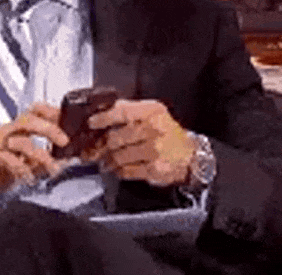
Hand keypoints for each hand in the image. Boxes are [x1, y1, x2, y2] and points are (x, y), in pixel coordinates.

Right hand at [0, 103, 72, 202]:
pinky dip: (20, 168)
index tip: (68, 120)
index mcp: (15, 131)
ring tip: (51, 169)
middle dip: (49, 128)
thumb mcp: (22, 166)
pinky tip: (27, 178)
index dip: (52, 113)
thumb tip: (62, 162)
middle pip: (29, 119)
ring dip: (40, 155)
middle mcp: (6, 133)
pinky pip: (6, 158)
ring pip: (20, 139)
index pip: (34, 113)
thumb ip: (39, 163)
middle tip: (64, 141)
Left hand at [82, 99, 196, 186]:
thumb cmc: (168, 134)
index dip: (103, 118)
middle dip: (101, 145)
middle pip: (115, 137)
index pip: (121, 112)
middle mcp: (154, 129)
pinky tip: (119, 168)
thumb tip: (100, 112)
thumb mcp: (152, 114)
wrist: (189, 156)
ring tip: (107, 160)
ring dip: (108, 160)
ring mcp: (155, 150)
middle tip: (95, 149)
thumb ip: (127, 110)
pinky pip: (126, 171)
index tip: (92, 123)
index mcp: (152, 111)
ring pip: (118, 156)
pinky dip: (118, 171)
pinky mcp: (154, 169)